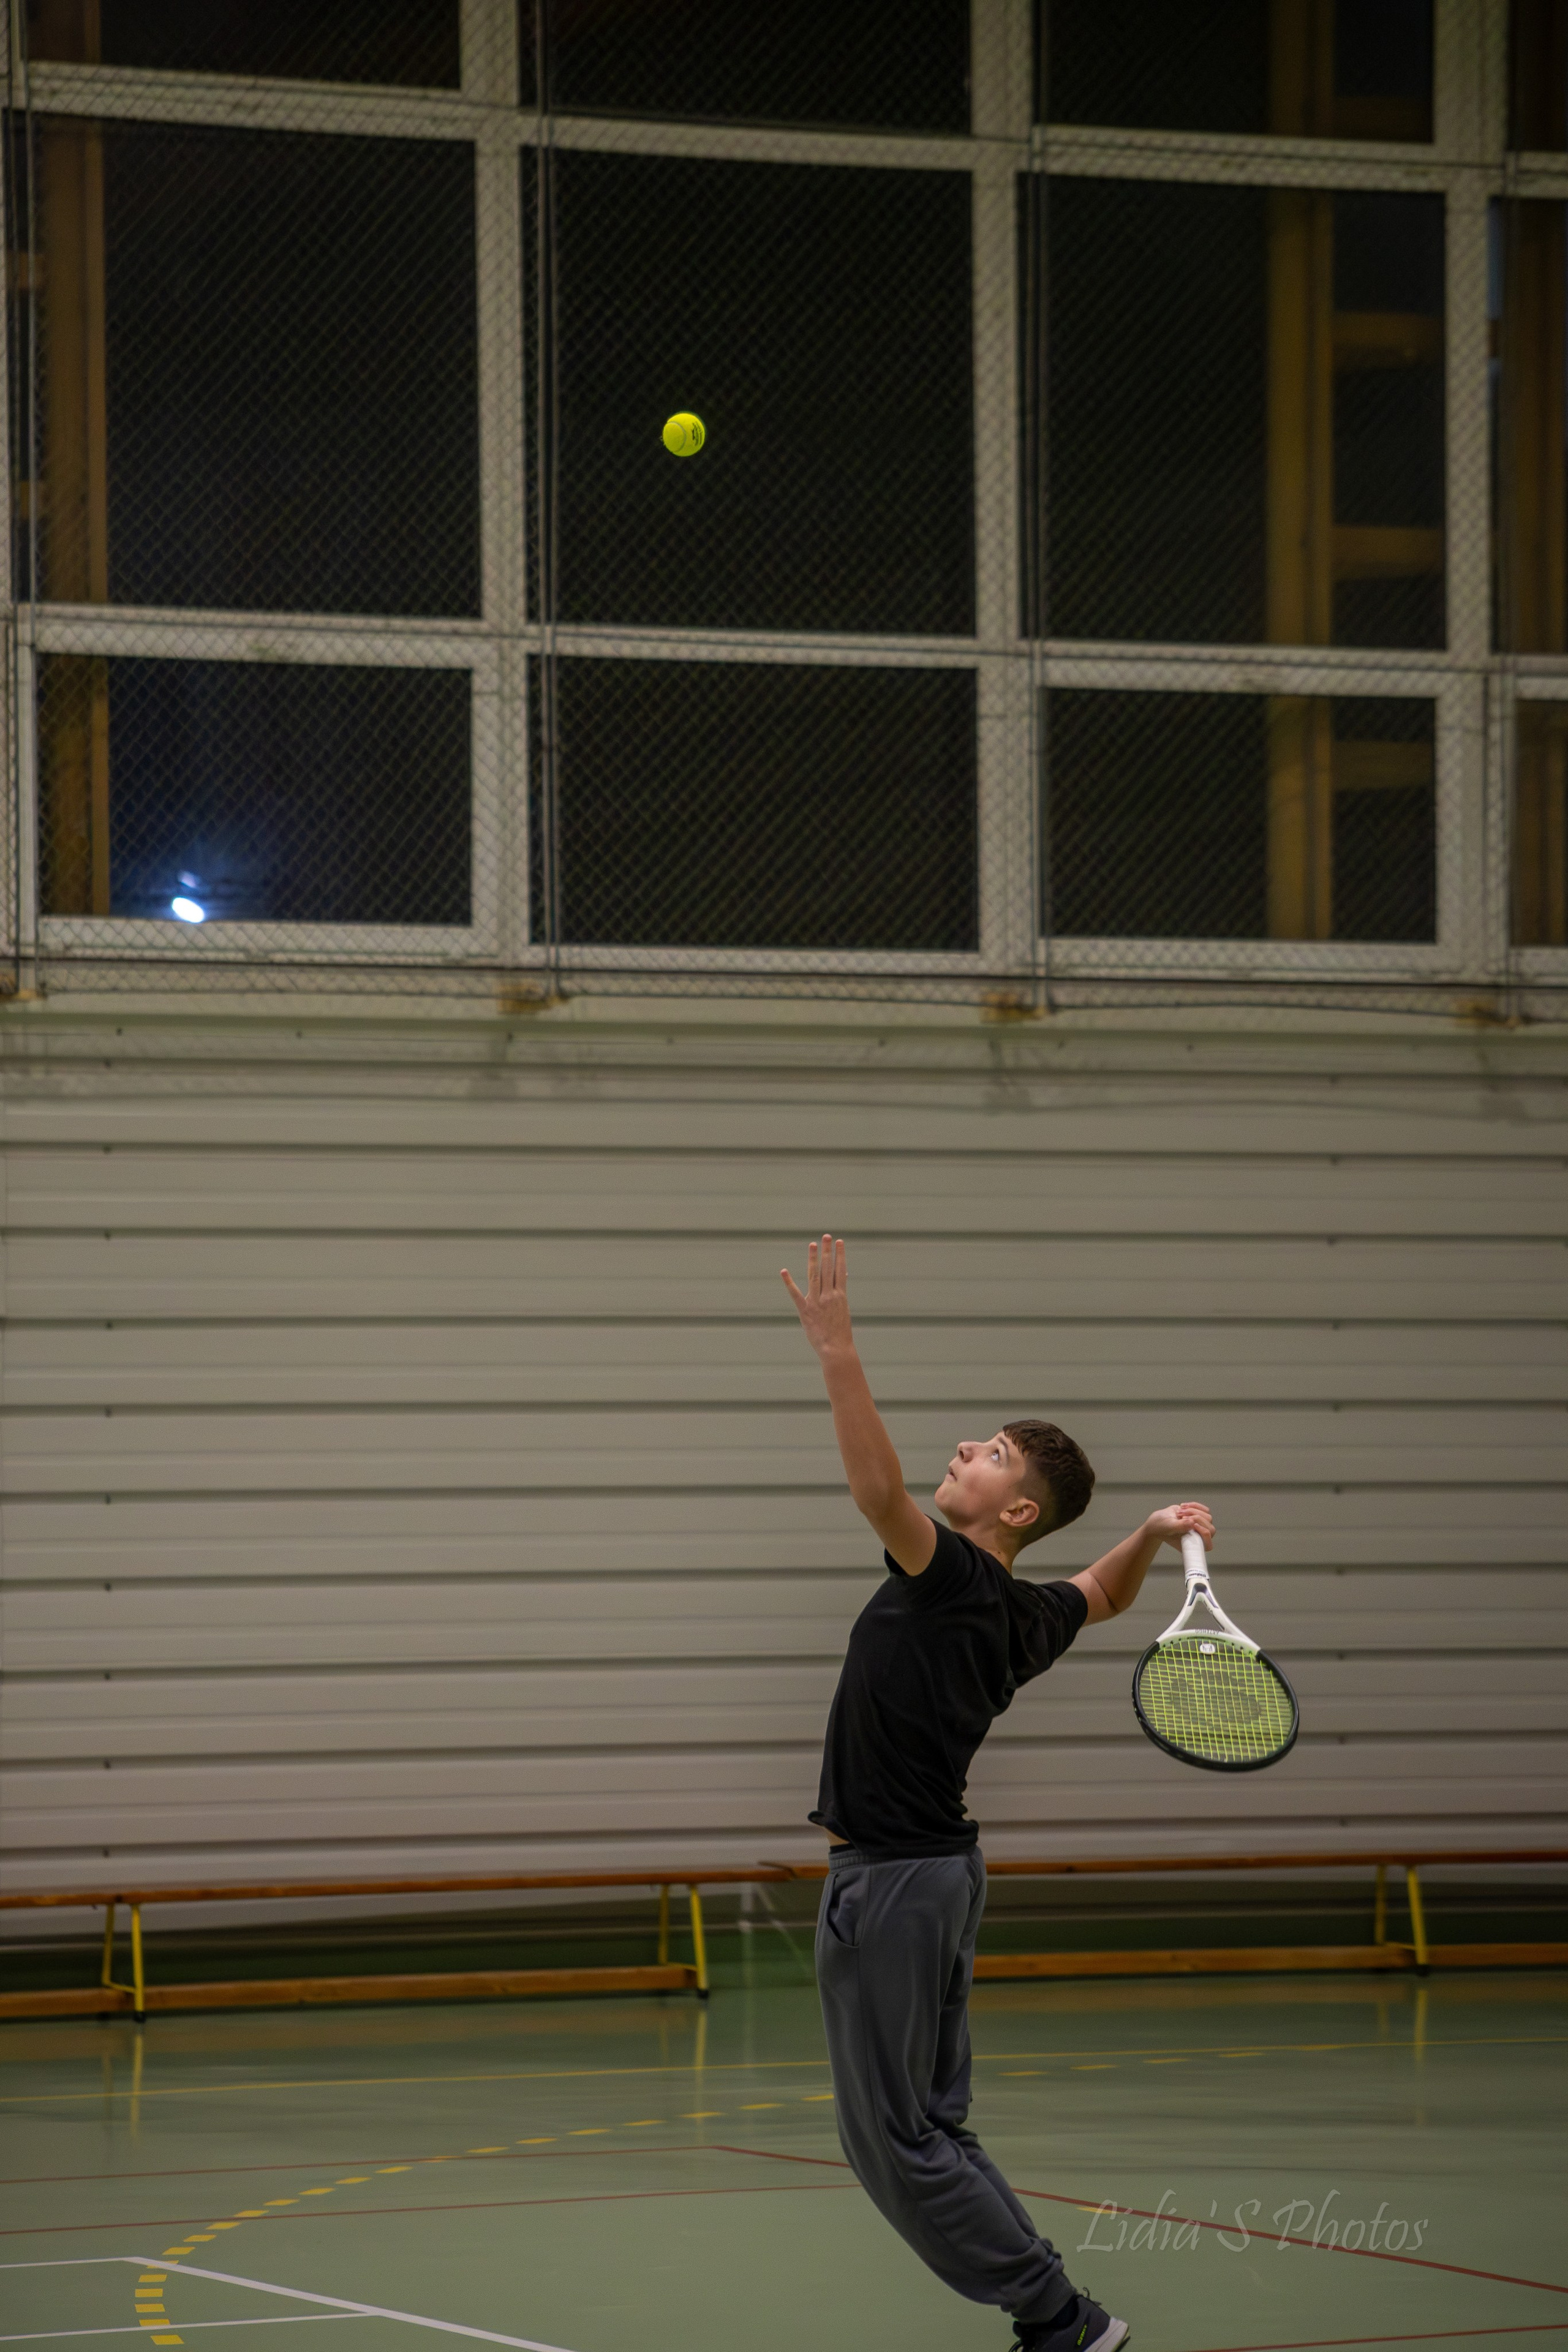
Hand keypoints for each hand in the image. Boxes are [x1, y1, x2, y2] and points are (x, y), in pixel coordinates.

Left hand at [781, 1234, 854, 1359]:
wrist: (836, 1348)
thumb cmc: (840, 1331)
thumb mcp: (843, 1310)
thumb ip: (840, 1293)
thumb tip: (842, 1279)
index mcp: (840, 1295)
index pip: (841, 1270)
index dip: (840, 1255)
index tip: (839, 1242)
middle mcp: (829, 1296)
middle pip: (828, 1269)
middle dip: (827, 1251)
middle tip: (826, 1236)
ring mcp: (817, 1302)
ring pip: (815, 1275)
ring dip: (813, 1259)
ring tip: (813, 1244)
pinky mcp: (805, 1310)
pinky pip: (795, 1294)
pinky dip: (788, 1282)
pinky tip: (783, 1271)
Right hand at [1145, 1501, 1215, 1551]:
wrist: (1159, 1520)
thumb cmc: (1161, 1528)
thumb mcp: (1169, 1527)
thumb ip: (1180, 1526)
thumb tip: (1192, 1523)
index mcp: (1192, 1545)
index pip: (1208, 1545)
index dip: (1204, 1534)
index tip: (1193, 1526)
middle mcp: (1198, 1537)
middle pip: (1210, 1529)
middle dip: (1197, 1519)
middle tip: (1183, 1516)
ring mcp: (1200, 1527)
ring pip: (1208, 1517)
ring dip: (1194, 1511)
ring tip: (1180, 1512)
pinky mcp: (1199, 1517)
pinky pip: (1205, 1510)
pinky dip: (1195, 1506)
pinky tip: (1184, 1506)